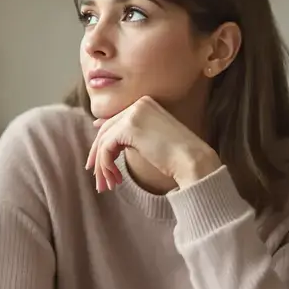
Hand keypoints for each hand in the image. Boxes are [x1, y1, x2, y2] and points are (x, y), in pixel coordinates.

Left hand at [85, 96, 221, 191]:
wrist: (193, 161)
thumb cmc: (176, 155)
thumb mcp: (149, 137)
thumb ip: (127, 130)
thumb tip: (98, 124)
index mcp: (145, 103)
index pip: (115, 123)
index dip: (103, 144)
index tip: (96, 163)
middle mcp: (138, 104)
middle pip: (106, 131)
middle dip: (99, 157)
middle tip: (98, 178)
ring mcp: (133, 114)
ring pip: (104, 141)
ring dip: (103, 166)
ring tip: (107, 185)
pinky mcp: (129, 127)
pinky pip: (106, 147)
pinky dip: (106, 165)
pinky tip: (115, 178)